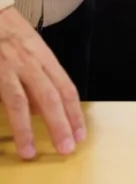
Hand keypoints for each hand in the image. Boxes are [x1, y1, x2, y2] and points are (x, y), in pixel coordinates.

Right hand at [0, 6, 85, 159]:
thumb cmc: (9, 31)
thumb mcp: (30, 49)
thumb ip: (38, 77)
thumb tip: (38, 110)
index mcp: (44, 57)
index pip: (66, 88)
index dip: (74, 113)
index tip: (80, 135)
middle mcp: (29, 61)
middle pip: (50, 97)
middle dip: (60, 125)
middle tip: (67, 149)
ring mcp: (8, 66)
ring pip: (21, 102)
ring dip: (26, 129)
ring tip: (29, 152)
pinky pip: (2, 97)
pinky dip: (9, 117)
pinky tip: (8, 134)